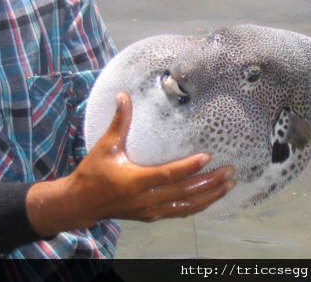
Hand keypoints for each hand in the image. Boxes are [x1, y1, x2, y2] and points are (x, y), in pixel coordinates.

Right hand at [26, 92, 235, 235]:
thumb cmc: (93, 172)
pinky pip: (179, 212)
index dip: (189, 167)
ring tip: (228, 186)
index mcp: (136, 181)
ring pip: (186, 206)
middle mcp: (147, 199)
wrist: (81, 203)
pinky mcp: (151, 215)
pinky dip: (196, 206)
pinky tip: (209, 198)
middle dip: (210, 183)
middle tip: (230, 172)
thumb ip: (119, 122)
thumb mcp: (105, 145)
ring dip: (209, 196)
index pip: (169, 174)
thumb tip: (123, 95)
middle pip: (185, 193)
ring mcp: (151, 210)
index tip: (208, 156)